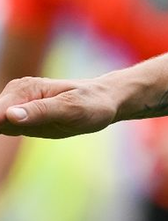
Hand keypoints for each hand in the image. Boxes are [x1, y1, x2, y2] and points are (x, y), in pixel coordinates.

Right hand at [0, 76, 117, 138]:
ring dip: (9, 130)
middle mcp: (16, 93)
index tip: (15, 130)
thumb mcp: (71, 108)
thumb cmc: (92, 104)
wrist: (104, 101)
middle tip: (42, 126)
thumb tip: (10, 115)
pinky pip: (7, 127)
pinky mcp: (22, 116)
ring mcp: (17, 105)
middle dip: (3, 127)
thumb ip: (41, 111)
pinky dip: (14, 131)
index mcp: (25, 89)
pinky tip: (39, 128)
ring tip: (45, 126)